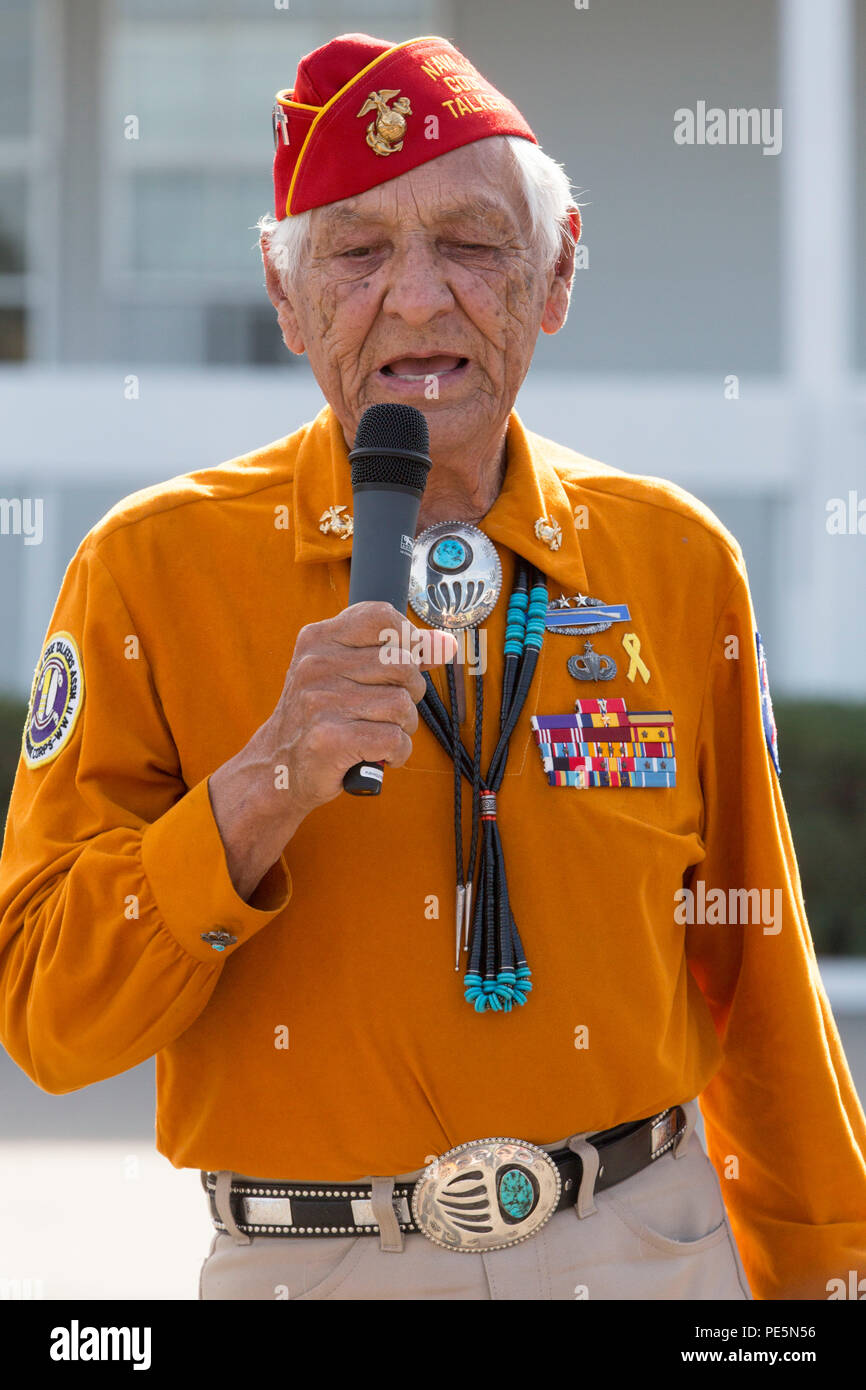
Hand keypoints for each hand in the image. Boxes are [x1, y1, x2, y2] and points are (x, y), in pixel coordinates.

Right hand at [208, 602, 456, 899]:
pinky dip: (398, 753)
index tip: (405, 660)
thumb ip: (398, 652)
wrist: (280, 767)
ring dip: (403, 726)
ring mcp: (320, 702)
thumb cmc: (323, 716)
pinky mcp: (329, 740)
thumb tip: (445, 644)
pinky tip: (379, 754)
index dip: (408, 639)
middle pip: (403, 665)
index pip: (383, 616)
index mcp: (319, 639)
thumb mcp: (350, 671)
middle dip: (410, 692)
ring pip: (402, 705)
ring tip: (379, 732)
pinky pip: (395, 740)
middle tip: (388, 709)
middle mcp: (316, 665)